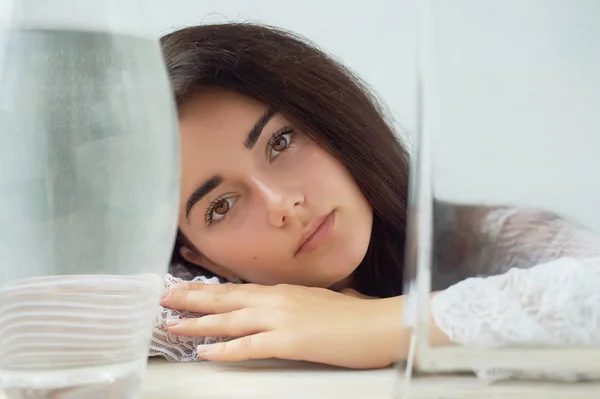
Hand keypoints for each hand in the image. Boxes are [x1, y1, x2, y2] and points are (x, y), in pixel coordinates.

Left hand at [160, 283, 407, 368]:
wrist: (378, 324)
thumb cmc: (354, 316)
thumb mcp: (320, 302)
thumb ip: (300, 303)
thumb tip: (294, 307)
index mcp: (283, 291)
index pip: (237, 289)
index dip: (208, 290)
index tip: (185, 289)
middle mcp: (277, 299)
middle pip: (226, 297)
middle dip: (192, 298)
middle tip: (164, 298)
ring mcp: (282, 318)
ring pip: (230, 319)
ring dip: (198, 323)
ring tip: (172, 325)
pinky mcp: (290, 340)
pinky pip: (249, 346)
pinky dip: (225, 350)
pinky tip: (206, 353)